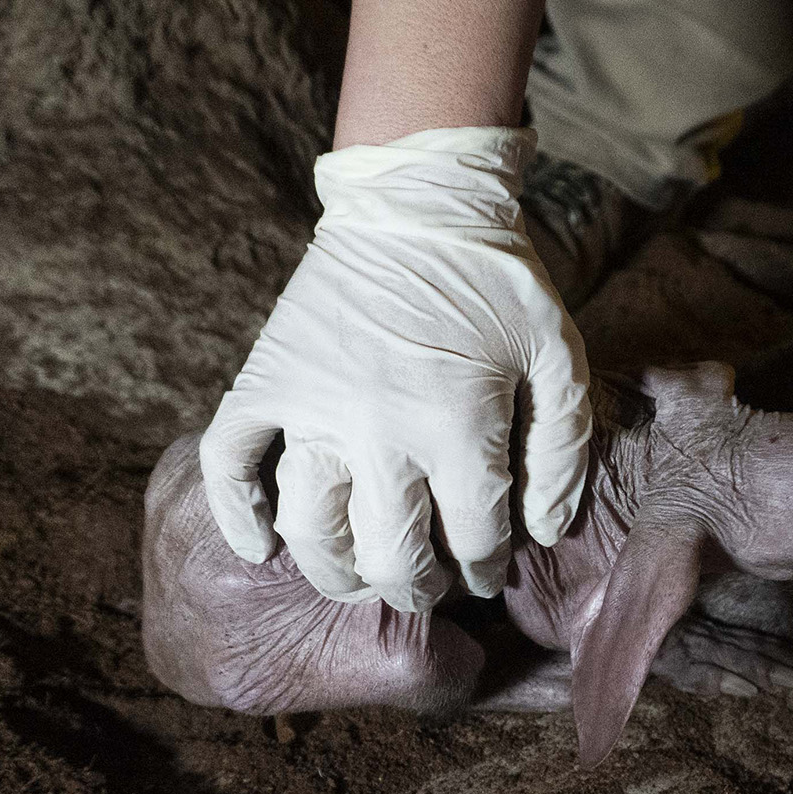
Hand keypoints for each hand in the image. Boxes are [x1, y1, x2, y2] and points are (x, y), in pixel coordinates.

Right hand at [200, 126, 590, 611]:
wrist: (416, 206)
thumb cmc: (498, 284)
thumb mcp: (559, 355)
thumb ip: (563, 448)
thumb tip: (545, 531)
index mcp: (458, 424)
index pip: (473, 538)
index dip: (486, 569)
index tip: (486, 574)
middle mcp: (379, 428)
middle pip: (387, 554)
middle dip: (415, 587)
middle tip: (425, 587)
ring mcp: (312, 407)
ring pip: (309, 528)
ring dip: (334, 571)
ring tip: (358, 576)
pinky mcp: (266, 382)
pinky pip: (229, 464)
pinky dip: (236, 514)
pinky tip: (260, 545)